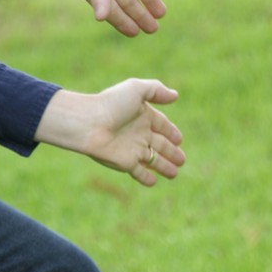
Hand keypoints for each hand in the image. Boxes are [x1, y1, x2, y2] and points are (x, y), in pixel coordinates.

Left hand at [35, 79, 184, 186]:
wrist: (89, 124)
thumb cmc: (111, 104)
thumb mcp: (136, 89)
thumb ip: (156, 90)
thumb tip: (175, 95)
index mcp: (142, 115)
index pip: (162, 125)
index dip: (171, 132)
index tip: (180, 139)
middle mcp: (138, 133)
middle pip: (160, 145)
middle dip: (172, 152)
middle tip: (182, 160)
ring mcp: (132, 149)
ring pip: (153, 160)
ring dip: (163, 166)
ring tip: (174, 173)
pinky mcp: (125, 163)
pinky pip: (138, 172)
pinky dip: (146, 178)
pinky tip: (153, 182)